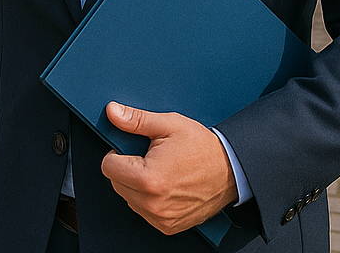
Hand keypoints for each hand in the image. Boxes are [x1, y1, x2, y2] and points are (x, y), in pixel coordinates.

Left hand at [100, 102, 237, 234]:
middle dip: (127, 167)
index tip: (133, 147)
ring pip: (128, 198)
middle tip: (150, 156)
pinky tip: (165, 184)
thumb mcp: (168, 125)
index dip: (118, 152)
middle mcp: (152, 204)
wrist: (230, 171)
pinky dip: (148, 198)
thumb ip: (136, 120)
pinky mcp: (168, 227)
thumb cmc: (201, 148)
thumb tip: (112, 112)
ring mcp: (161, 219)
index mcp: (149, 179)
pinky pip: (143, 211)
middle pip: (116, 183)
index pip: (108, 167)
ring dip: (136, 184)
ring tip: (160, 169)